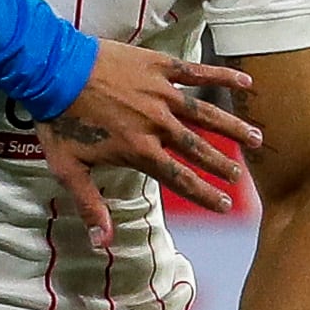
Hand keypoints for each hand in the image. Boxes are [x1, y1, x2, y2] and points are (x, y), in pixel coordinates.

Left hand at [39, 44, 261, 251]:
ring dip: (232, 127)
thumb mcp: (69, 169)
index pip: (180, 178)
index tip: (225, 205)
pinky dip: (222, 78)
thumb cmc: (59, 120)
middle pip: (198, 148)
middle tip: (240, 176)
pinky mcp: (159, 67)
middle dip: (222, 164)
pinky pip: (197, 73)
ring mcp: (161, 94)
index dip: (204, 193)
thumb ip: (90, 205)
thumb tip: (100, 242)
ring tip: (256, 138)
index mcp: (139, 150)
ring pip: (206, 114)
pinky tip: (245, 85)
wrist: (53, 71)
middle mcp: (157, 124)